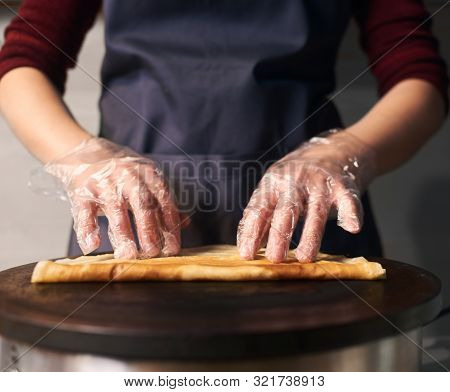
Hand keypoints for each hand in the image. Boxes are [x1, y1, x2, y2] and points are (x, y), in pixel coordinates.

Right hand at [45, 137, 181, 258]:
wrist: (85, 151)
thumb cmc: (122, 173)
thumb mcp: (146, 181)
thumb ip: (163, 203)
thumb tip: (185, 223)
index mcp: (148, 175)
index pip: (163, 201)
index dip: (169, 225)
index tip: (172, 248)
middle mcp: (128, 176)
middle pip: (141, 204)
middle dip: (148, 229)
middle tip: (152, 252)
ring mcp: (104, 183)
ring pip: (115, 209)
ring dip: (122, 233)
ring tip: (128, 254)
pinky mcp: (82, 191)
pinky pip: (84, 211)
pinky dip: (87, 228)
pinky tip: (92, 245)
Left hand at [237, 130, 375, 262]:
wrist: (333, 150)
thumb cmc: (296, 180)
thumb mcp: (275, 190)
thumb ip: (263, 216)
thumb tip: (247, 247)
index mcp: (273, 184)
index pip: (259, 209)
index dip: (252, 232)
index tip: (246, 255)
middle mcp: (295, 181)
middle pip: (286, 210)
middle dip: (279, 235)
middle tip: (275, 259)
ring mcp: (320, 183)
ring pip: (315, 211)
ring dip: (310, 235)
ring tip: (304, 257)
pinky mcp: (343, 186)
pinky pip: (348, 201)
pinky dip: (351, 213)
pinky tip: (353, 228)